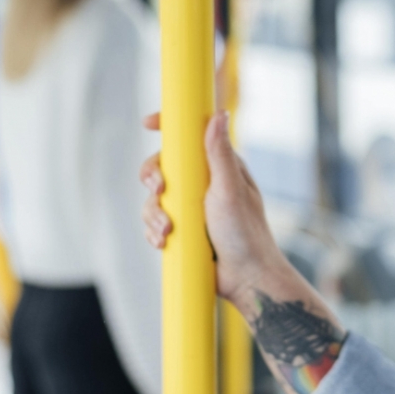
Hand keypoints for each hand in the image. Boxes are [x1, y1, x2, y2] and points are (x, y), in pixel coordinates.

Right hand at [140, 112, 292, 304]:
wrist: (246, 279)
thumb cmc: (246, 233)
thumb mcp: (230, 190)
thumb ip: (220, 153)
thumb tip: (218, 114)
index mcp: (218, 166)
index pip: (189, 137)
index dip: (167, 127)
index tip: (148, 123)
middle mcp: (203, 184)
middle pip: (162, 167)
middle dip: (153, 178)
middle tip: (158, 190)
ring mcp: (191, 207)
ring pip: (154, 198)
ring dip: (153, 214)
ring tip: (168, 231)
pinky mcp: (182, 229)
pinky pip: (154, 224)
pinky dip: (154, 232)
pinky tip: (163, 243)